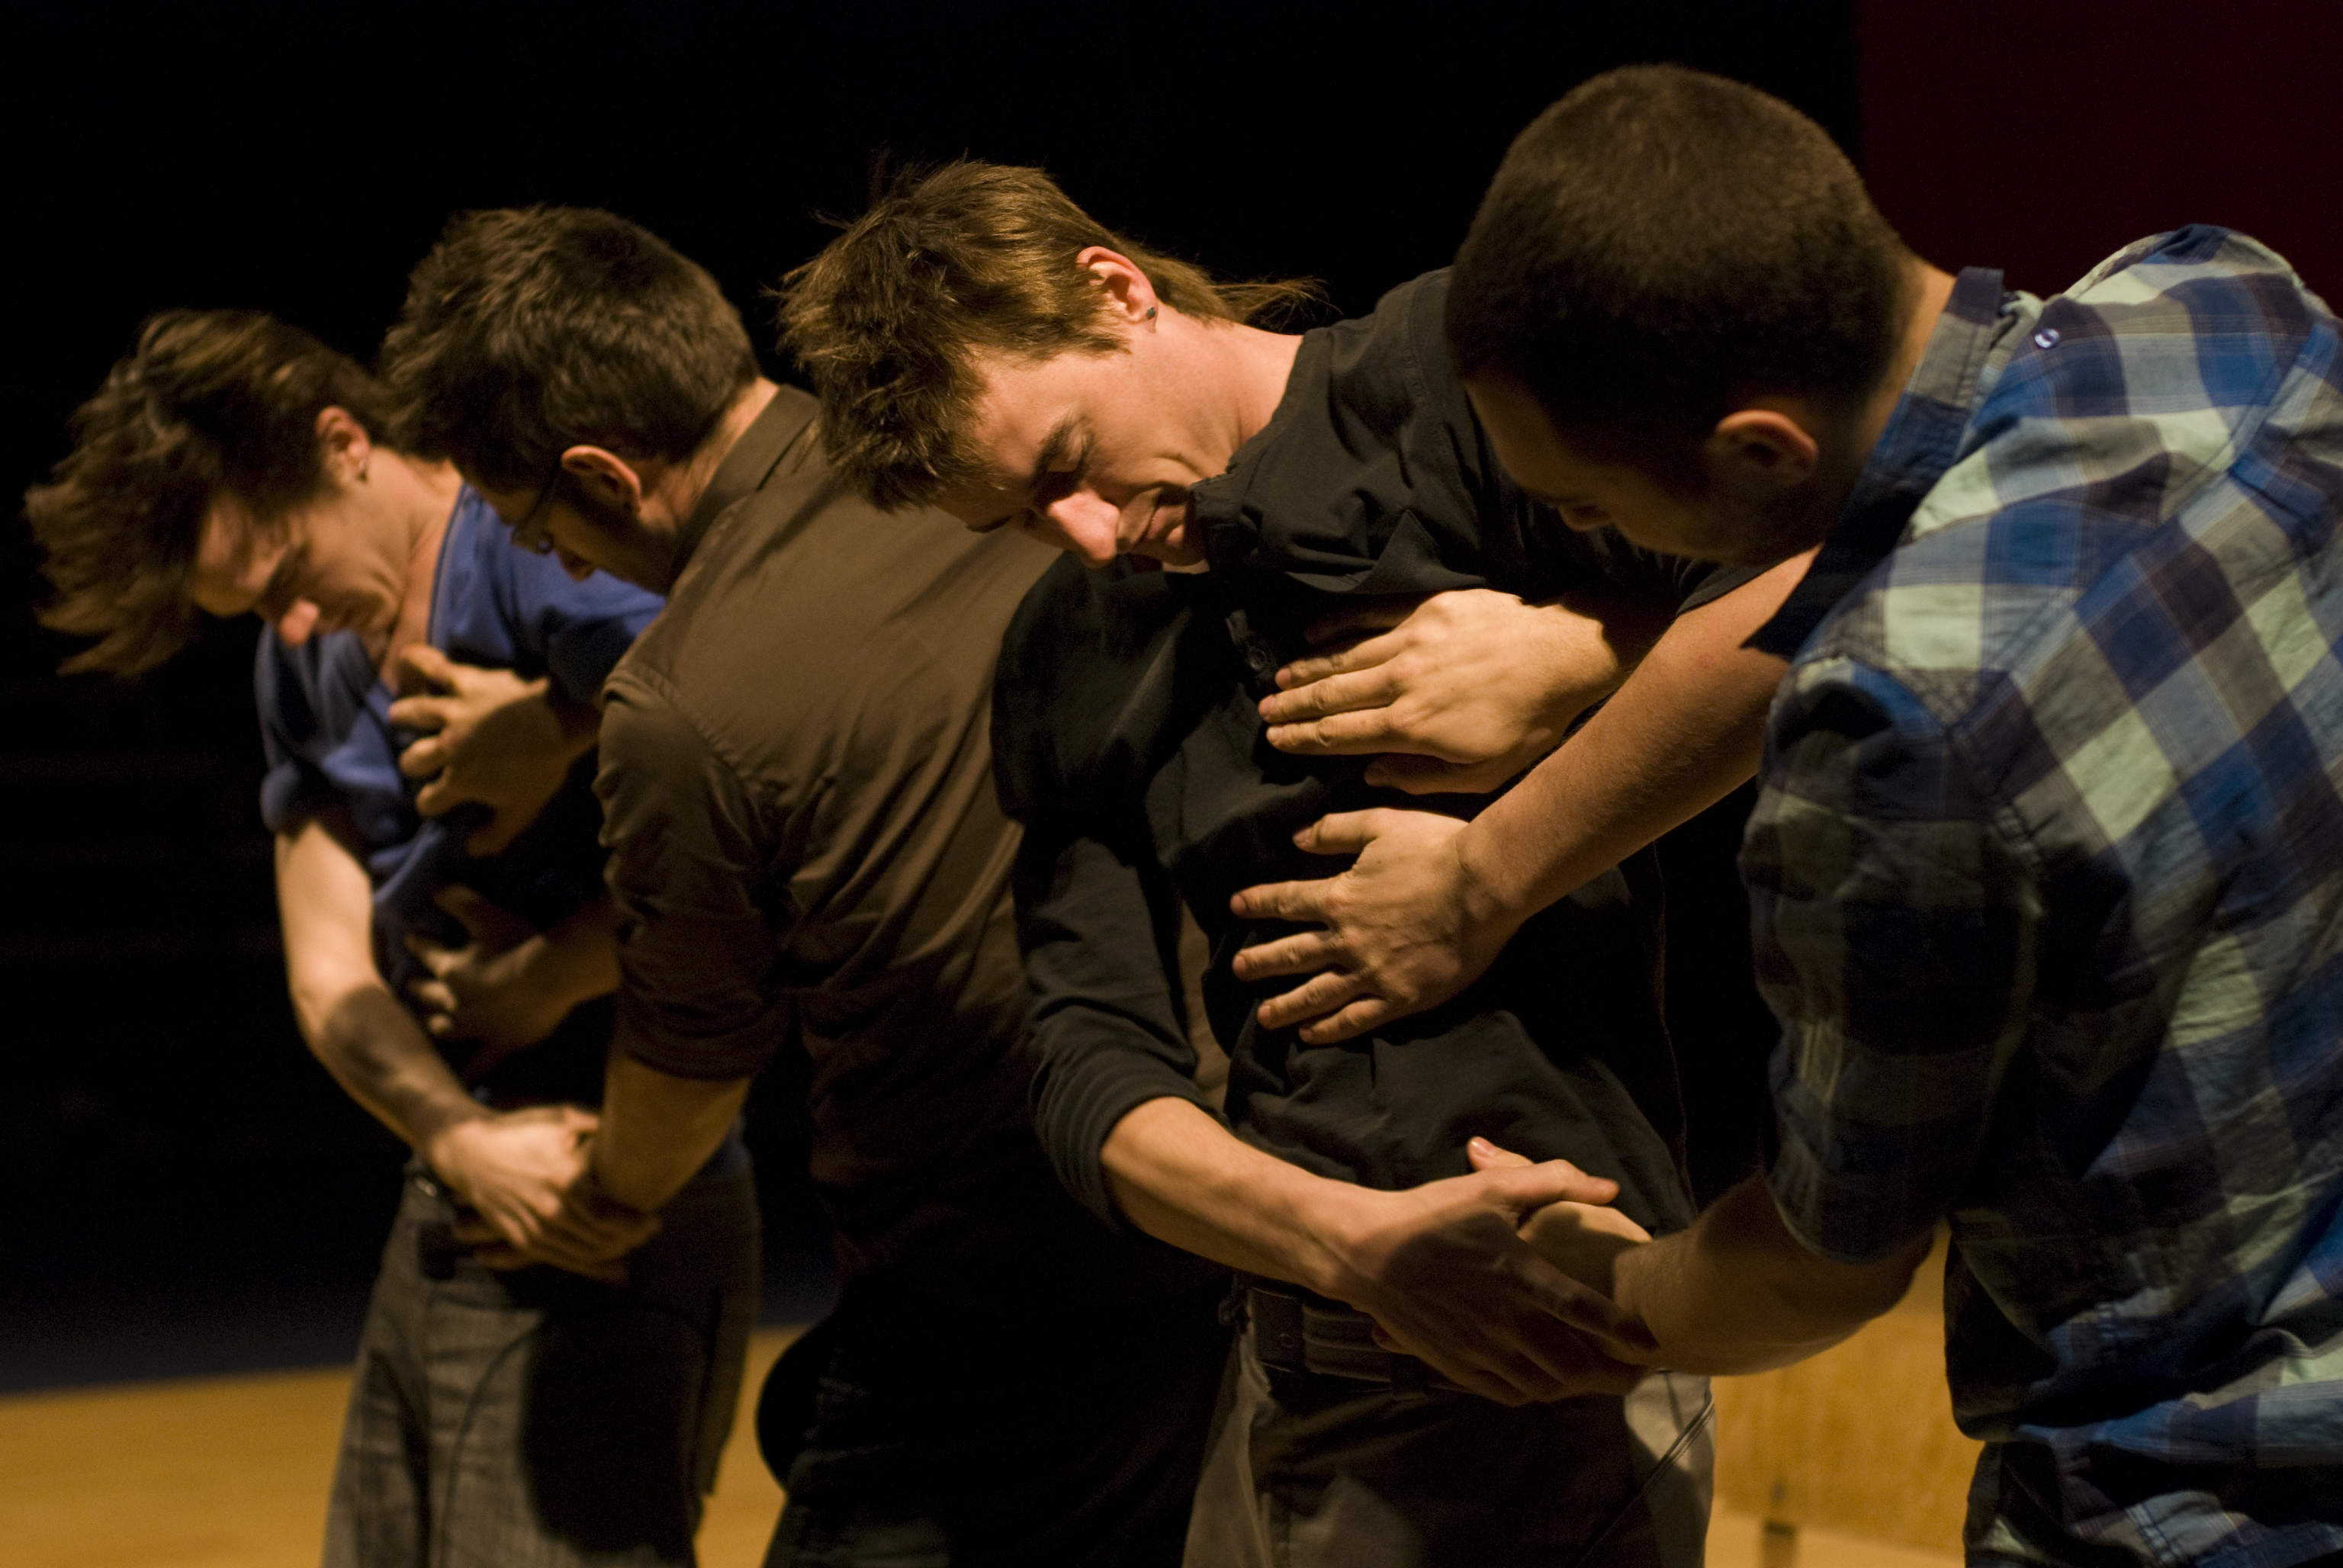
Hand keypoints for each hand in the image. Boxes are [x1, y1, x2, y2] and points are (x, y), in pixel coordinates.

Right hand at [388, 644, 592, 854]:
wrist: (563, 719)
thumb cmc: (545, 764)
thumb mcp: (524, 808)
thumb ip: (497, 832)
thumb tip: (472, 849)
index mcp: (461, 779)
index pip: (430, 800)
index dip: (431, 803)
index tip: (435, 800)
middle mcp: (449, 747)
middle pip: (412, 758)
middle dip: (412, 762)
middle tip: (419, 758)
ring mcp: (454, 712)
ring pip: (412, 713)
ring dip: (404, 715)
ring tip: (400, 715)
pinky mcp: (466, 682)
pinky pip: (435, 667)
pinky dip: (420, 660)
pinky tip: (408, 656)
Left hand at [405, 887, 575, 1068]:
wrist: (550, 978)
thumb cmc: (518, 942)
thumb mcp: (485, 912)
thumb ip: (457, 898)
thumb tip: (433, 885)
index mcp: (449, 968)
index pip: (425, 951)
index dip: (417, 943)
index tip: (411, 938)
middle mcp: (454, 1001)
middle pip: (428, 995)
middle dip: (417, 988)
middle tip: (411, 985)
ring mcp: (476, 1026)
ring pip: (445, 1029)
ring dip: (435, 1024)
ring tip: (431, 1023)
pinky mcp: (501, 1043)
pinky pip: (479, 1064)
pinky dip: (468, 1071)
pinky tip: (462, 1081)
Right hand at [425, 1107, 654, 1282]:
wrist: (468, 1152)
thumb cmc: (519, 1130)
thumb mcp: (561, 1120)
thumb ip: (598, 1127)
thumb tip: (634, 1128)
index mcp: (563, 1180)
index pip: (608, 1214)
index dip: (635, 1222)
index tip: (654, 1220)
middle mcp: (549, 1210)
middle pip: (600, 1238)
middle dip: (630, 1239)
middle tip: (650, 1232)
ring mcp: (533, 1228)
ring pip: (583, 1253)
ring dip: (613, 1254)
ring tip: (634, 1246)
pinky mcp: (521, 1238)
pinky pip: (561, 1260)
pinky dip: (588, 1267)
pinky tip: (611, 1269)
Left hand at [1230, 807, 1517, 1041]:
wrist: (1484, 887)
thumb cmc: (1438, 849)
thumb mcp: (1381, 824)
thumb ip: (1336, 831)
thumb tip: (1296, 838)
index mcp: (1340, 896)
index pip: (1287, 901)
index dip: (1259, 903)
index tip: (1236, 907)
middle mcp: (1347, 939)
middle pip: (1293, 953)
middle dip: (1262, 962)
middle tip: (1238, 971)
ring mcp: (1371, 972)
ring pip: (1317, 994)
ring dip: (1287, 1005)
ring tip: (1263, 1018)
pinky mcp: (1399, 997)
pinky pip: (1356, 1019)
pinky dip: (1330, 1029)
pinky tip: (1311, 1035)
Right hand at [1260, 589, 1653, 794]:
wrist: (1563, 657)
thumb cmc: (1529, 724)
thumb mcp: (1481, 774)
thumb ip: (1420, 779)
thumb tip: (1371, 774)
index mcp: (1410, 726)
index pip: (1340, 734)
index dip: (1302, 738)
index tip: (1275, 739)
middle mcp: (1400, 681)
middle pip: (1332, 695)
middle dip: (1293, 706)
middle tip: (1264, 711)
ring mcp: (1411, 641)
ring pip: (1345, 656)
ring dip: (1308, 669)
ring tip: (1281, 679)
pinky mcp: (1427, 610)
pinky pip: (1371, 616)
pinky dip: (1338, 624)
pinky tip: (1314, 632)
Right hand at [1320, 1157, 1653, 1403]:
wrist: (1365, 1253)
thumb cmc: (1430, 1215)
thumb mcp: (1491, 1189)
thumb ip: (1553, 1182)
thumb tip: (1608, 1187)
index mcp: (1517, 1274)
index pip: (1581, 1308)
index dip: (1619, 1327)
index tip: (1650, 1341)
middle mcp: (1504, 1319)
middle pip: (1571, 1361)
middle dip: (1610, 1373)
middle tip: (1636, 1373)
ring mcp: (1480, 1348)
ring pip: (1543, 1384)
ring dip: (1575, 1388)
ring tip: (1598, 1382)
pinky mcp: (1457, 1365)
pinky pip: (1508, 1392)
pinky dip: (1535, 1393)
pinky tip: (1546, 1383)